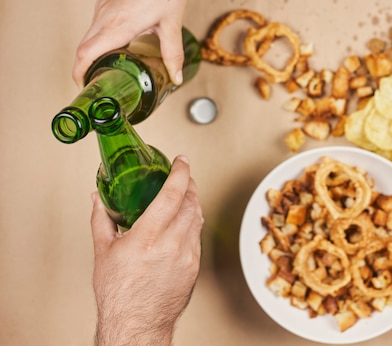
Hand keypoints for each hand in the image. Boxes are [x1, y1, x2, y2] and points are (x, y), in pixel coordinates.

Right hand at [73, 0, 187, 86]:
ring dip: (95, 53)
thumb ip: (172, 54)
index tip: (85, 86)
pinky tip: (119, 44)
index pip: (85, 54)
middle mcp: (104, 16)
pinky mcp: (107, 0)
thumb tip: (176, 77)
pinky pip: (97, 24)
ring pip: (89, 36)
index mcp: (117, 26)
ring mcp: (103, 6)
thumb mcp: (172, 25)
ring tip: (110, 68)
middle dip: (86, 68)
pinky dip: (101, 39)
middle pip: (83, 48)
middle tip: (99, 83)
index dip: (80, 73)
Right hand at [91, 155, 202, 345]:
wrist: (136, 324)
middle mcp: (171, 245)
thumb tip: (98, 199)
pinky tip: (184, 221)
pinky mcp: (195, 266)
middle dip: (189, 185)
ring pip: (198, 218)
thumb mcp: (103, 252)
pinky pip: (198, 236)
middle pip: (192, 203)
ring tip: (185, 195)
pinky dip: (193, 223)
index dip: (180, 173)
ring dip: (194, 202)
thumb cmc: (119, 294)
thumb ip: (102, 220)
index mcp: (147, 238)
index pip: (173, 195)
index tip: (181, 161)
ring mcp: (187, 256)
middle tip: (183, 176)